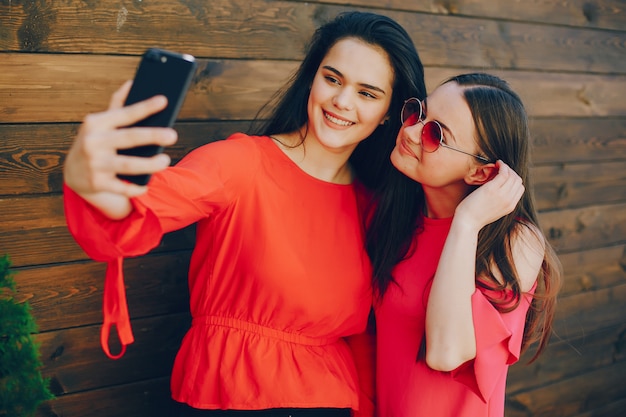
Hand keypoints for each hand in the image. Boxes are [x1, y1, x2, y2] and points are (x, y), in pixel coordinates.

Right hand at [63, 80, 177, 197]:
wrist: (73, 173)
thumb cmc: (96, 142)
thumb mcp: (101, 123)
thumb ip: (117, 105)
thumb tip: (132, 83)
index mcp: (96, 123)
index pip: (124, 113)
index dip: (145, 107)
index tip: (164, 100)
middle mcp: (93, 142)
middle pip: (128, 138)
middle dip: (152, 135)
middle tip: (172, 135)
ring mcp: (94, 164)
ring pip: (127, 164)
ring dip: (149, 164)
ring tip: (165, 160)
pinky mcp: (97, 183)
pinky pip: (122, 187)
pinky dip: (135, 188)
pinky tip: (146, 185)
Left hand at [455, 160, 523, 228]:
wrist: (467, 222)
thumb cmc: (475, 215)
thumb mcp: (493, 210)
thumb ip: (500, 201)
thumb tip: (500, 189)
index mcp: (510, 206)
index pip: (520, 188)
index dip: (513, 179)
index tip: (504, 175)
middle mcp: (508, 201)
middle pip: (518, 180)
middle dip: (511, 171)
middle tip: (501, 168)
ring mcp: (501, 195)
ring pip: (512, 176)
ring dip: (506, 167)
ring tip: (498, 164)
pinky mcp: (492, 189)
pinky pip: (504, 173)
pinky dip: (502, 166)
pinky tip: (497, 163)